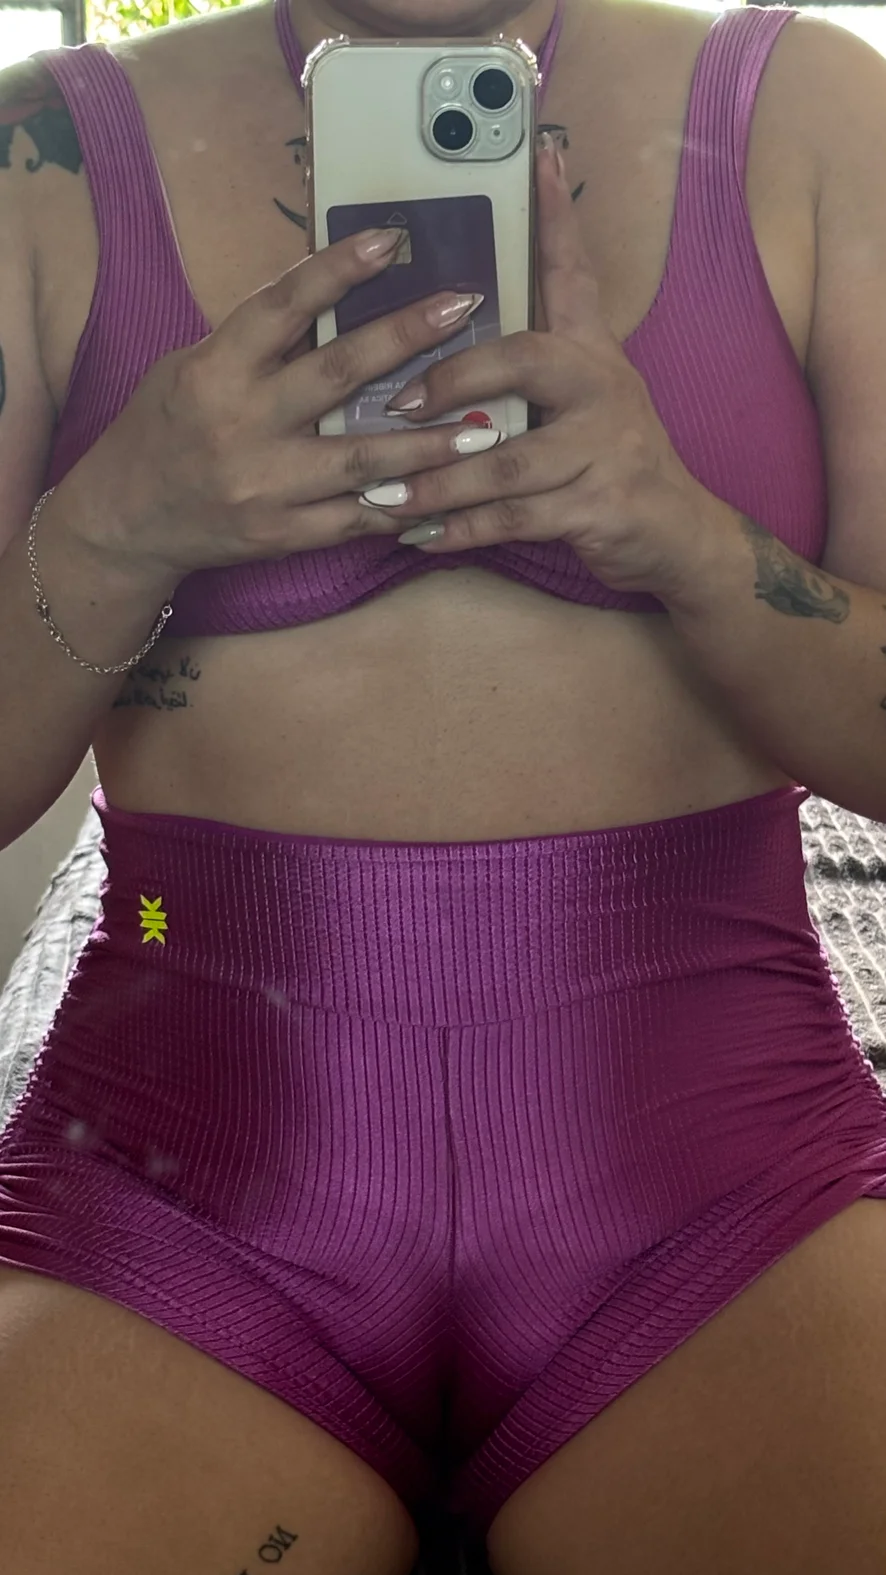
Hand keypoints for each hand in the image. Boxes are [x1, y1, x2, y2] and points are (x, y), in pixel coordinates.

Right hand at [70, 228, 489, 583]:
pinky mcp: (280, 535)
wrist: (126, 520)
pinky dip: (402, 507)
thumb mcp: (193, 367)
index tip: (392, 239)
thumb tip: (333, 295)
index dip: (338, 269)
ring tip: (487, 431)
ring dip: (429, 445)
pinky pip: (354, 520)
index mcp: (214, 370)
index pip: (282, 306)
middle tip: (464, 308)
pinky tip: (448, 493)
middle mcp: (241, 425)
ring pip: (361, 459)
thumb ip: (259, 342)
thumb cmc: (165, 429)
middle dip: (406, 338)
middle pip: (336, 374)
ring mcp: (264, 486)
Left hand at [371, 137, 716, 604]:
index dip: (557, 218)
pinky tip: (419, 536)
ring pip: (506, 460)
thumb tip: (450, 344)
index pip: (573, 274)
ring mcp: (605, 450)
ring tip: (383, 494)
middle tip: (398, 402)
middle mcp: (603, 391)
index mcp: (592, 356)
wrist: (676, 534)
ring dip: (438, 481)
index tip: (542, 153)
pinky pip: (515, 519)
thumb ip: (533, 372)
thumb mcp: (585, 403)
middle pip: (525, 361)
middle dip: (455, 379)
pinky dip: (462, 531)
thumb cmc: (610, 464)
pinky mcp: (599, 507)